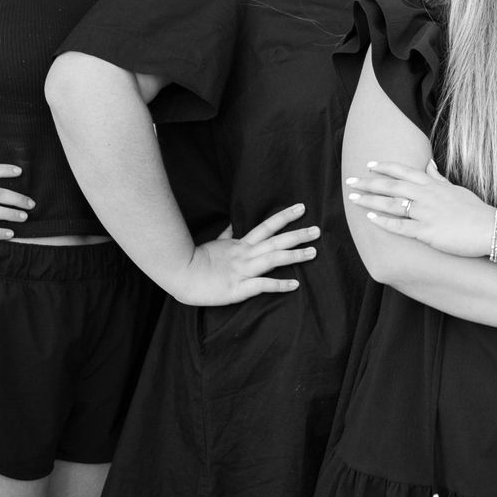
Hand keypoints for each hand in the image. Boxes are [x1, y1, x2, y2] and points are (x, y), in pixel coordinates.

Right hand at [168, 203, 318, 305]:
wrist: (179, 274)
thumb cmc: (194, 260)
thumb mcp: (213, 244)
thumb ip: (225, 235)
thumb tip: (231, 225)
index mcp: (240, 244)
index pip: (267, 226)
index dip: (285, 217)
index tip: (302, 208)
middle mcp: (245, 255)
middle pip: (276, 241)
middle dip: (298, 235)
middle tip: (318, 230)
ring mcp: (243, 270)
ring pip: (273, 259)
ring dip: (295, 256)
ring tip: (314, 252)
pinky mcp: (238, 288)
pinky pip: (262, 285)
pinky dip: (279, 285)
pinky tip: (295, 285)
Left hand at [346, 160, 493, 257]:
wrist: (491, 229)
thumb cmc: (475, 210)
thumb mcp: (456, 189)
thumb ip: (438, 178)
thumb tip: (428, 164)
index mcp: (433, 184)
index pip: (404, 171)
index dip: (385, 167)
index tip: (369, 165)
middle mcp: (427, 195)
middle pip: (392, 186)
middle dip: (369, 183)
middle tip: (350, 182)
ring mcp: (426, 213)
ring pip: (392, 205)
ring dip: (370, 201)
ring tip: (354, 199)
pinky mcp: (428, 232)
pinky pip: (401, 227)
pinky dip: (385, 222)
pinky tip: (371, 220)